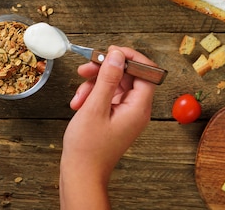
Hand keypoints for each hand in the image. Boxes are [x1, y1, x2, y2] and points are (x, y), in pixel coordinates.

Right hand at [59, 46, 156, 209]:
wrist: (81, 173)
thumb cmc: (88, 148)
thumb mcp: (95, 107)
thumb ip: (108, 78)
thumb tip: (117, 55)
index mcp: (139, 107)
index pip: (146, 72)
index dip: (130, 57)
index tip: (110, 51)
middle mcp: (136, 109)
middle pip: (127, 75)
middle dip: (104, 70)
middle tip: (86, 68)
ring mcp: (125, 113)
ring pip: (114, 84)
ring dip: (94, 84)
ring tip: (78, 95)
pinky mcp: (114, 117)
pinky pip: (107, 96)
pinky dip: (92, 95)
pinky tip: (78, 104)